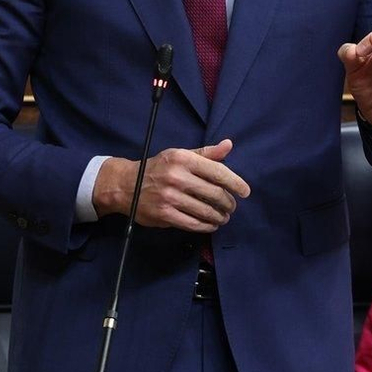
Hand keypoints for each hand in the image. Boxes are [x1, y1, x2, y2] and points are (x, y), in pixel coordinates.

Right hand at [93, 138, 250, 231]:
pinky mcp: (165, 215)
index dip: (235, 183)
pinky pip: (193, 224)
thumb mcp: (180, 155)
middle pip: (215, 193)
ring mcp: (170, 197)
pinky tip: (211, 224)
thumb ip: (206, 153)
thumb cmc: (159, 168)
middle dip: (229, 203)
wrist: (126, 185)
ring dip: (220, 216)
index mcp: (183, 159)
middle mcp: (177, 177)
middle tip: (232, 207)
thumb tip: (229, 145)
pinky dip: (207, 226)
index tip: (245, 191)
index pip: (218, 171)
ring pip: (206, 211)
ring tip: (224, 217)